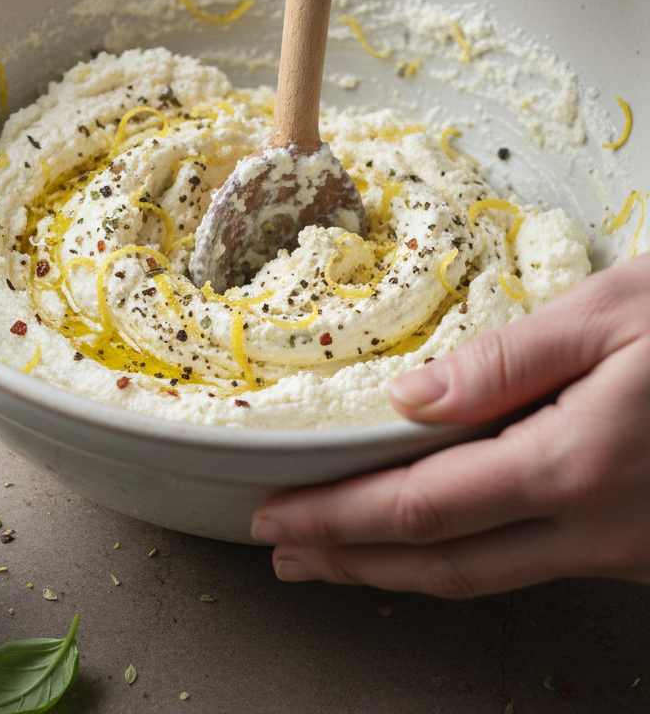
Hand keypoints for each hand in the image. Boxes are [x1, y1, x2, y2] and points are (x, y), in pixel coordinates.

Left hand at [251, 253, 649, 596]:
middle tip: (284, 554)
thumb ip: (508, 359)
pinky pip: (535, 564)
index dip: (338, 519)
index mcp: (575, 463)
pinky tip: (436, 535)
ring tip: (336, 557)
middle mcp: (598, 528)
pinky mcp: (646, 552)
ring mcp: (627, 553)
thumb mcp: (617, 313)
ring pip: (488, 577)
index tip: (277, 514)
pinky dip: (465, 556)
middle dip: (351, 561)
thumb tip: (410, 399)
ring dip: (400, 569)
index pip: (420, 507)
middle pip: (442, 565)